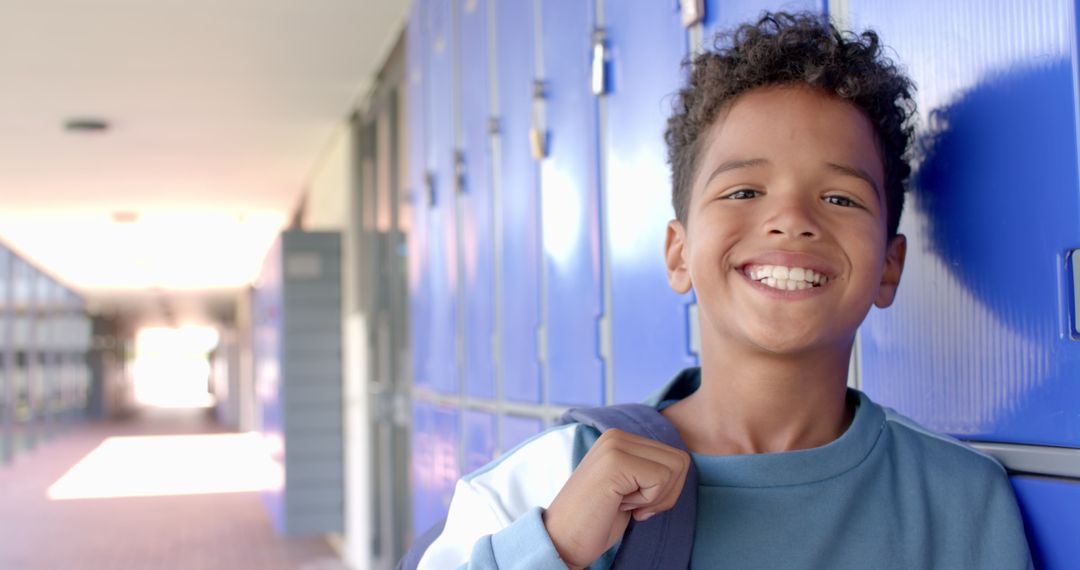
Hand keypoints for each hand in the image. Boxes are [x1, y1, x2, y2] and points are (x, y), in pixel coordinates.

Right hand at [541, 428, 690, 568]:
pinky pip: (661, 479)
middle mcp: (616, 435)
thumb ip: (650, 469)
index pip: (675, 457)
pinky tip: (619, 505)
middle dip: (665, 493)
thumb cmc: (596, 520)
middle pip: (680, 461)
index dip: (665, 490)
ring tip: (623, 503)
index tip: (635, 502)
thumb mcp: (629, 487)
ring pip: (675, 468)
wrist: (562, 540)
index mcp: (619, 438)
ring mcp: (615, 445)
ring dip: (655, 497)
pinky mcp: (615, 461)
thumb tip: (683, 462)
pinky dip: (647, 501)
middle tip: (632, 505)